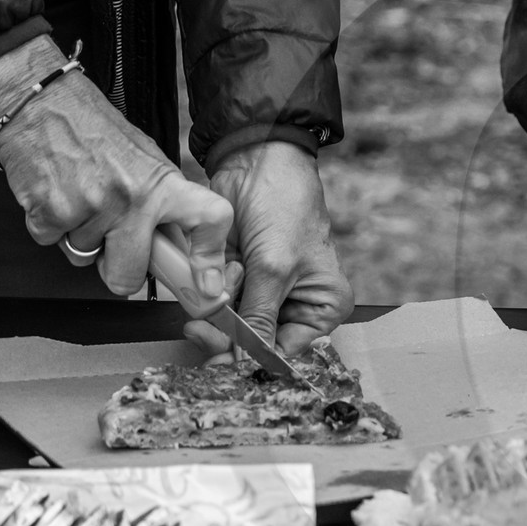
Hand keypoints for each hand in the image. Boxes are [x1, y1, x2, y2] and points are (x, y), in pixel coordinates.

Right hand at [0, 37, 233, 297]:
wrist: (40, 100)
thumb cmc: (93, 129)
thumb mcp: (144, 159)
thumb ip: (161, 204)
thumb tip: (177, 250)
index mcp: (162, 183)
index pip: (208, 220)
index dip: (210, 260)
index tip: (207, 287)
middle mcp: (130, 198)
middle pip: (128, 275)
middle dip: (117, 270)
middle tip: (112, 242)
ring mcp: (89, 207)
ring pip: (85, 258)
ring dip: (80, 237)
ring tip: (78, 195)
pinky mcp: (48, 213)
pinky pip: (52, 244)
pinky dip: (50, 226)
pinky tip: (55, 192)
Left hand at [186, 141, 353, 356]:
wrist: (256, 161)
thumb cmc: (285, 206)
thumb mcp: (275, 267)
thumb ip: (259, 316)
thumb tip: (249, 360)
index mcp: (321, 308)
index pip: (287, 353)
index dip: (254, 361)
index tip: (223, 364)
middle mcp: (294, 306)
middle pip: (256, 345)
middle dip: (229, 337)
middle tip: (205, 330)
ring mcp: (262, 294)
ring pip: (230, 328)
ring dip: (217, 312)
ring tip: (222, 280)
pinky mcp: (235, 281)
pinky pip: (214, 306)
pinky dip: (206, 296)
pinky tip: (214, 274)